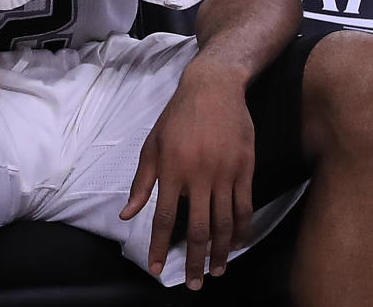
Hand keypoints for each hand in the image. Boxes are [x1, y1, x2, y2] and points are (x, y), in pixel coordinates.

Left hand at [119, 62, 254, 289]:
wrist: (213, 88)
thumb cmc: (177, 116)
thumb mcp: (152, 144)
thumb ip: (142, 182)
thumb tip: (127, 214)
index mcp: (171, 170)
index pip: (162, 218)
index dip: (159, 246)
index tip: (156, 268)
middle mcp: (198, 176)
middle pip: (197, 229)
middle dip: (194, 260)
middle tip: (193, 283)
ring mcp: (225, 173)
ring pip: (224, 223)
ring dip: (219, 252)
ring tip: (215, 272)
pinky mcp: (245, 169)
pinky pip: (245, 207)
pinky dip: (241, 230)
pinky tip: (236, 244)